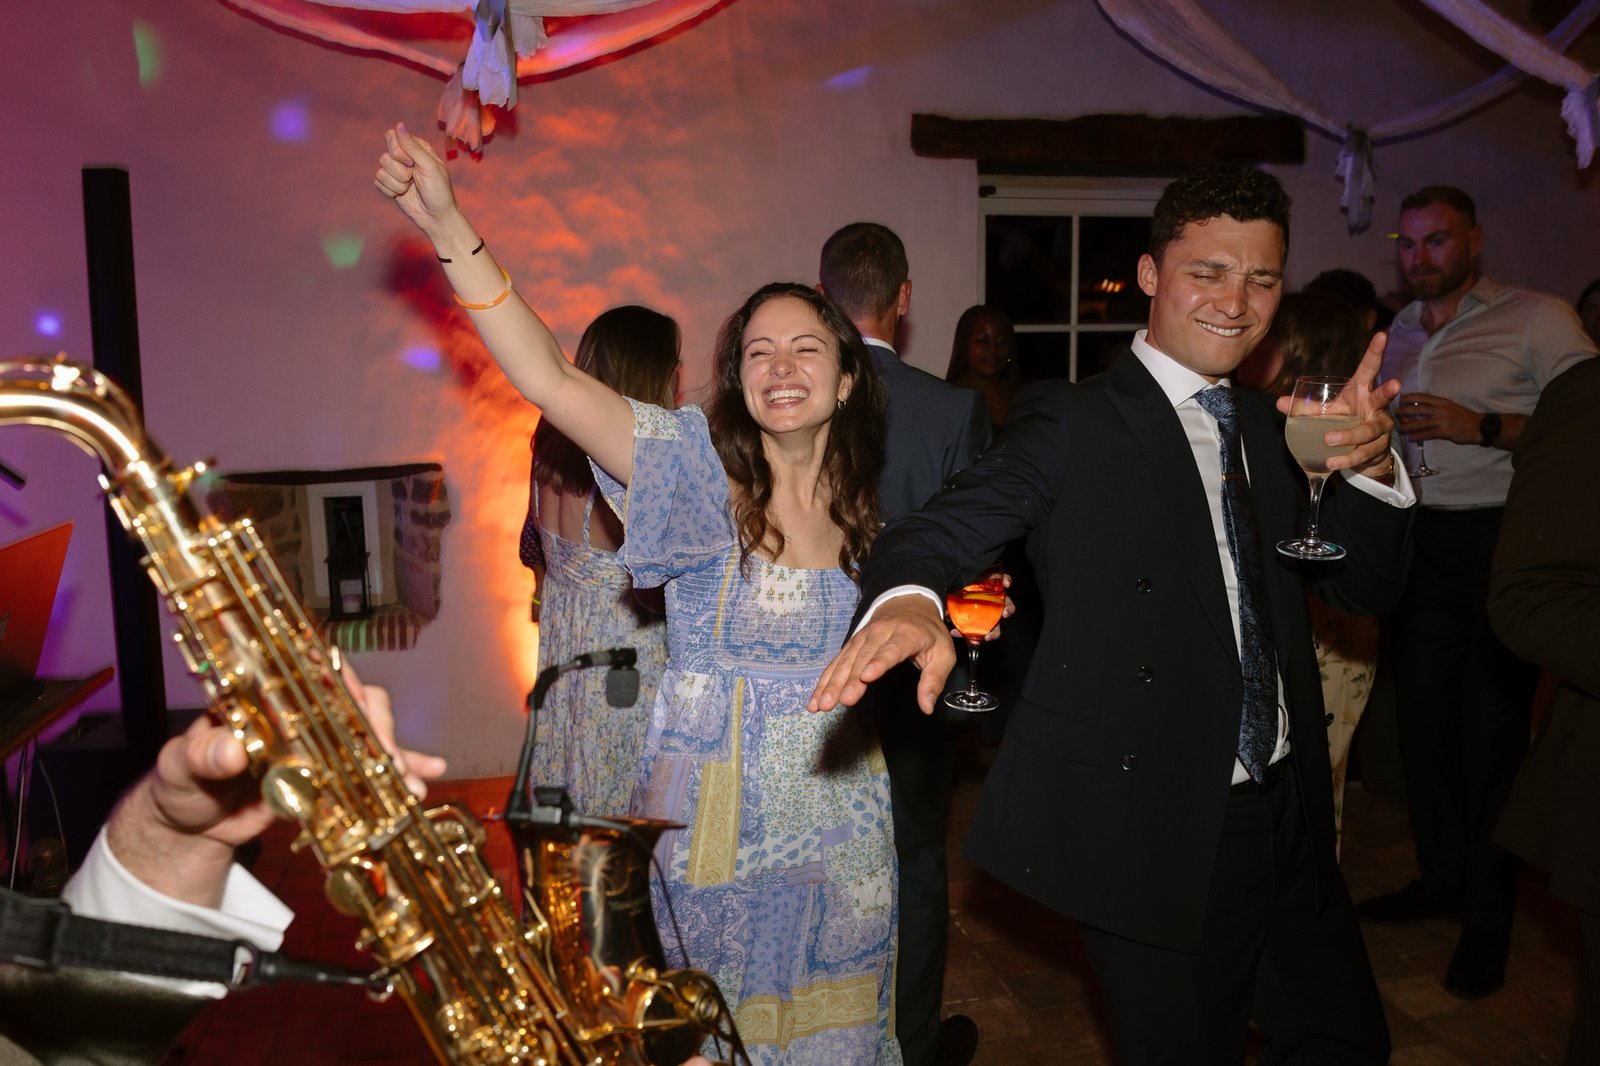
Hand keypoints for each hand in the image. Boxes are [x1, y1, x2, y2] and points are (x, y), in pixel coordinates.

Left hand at [105, 664, 445, 907]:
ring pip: (370, 733)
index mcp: (265, 694)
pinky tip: (427, 775)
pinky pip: (372, 767)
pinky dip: (402, 768)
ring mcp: (320, 742)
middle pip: (353, 702)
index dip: (341, 683)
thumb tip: (228, 748)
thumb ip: (201, 755)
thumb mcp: (181, 768)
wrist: (191, 825)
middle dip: (377, 731)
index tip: (359, 705)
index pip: (311, 671)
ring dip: (395, 756)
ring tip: (408, 786)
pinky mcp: (331, 773)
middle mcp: (301, 711)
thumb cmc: (180, 784)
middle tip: (387, 762)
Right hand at [374, 122, 464, 236]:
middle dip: (397, 169)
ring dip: (397, 182)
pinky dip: (391, 191)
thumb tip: (399, 124)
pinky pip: (378, 181)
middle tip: (412, 177)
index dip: (397, 149)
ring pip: (381, 168)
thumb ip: (412, 146)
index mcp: (417, 148)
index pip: (393, 136)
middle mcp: (405, 157)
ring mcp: (396, 172)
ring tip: (410, 188)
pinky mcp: (390, 185)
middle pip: (385, 153)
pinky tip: (403, 194)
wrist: (436, 217)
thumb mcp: (430, 166)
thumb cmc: (439, 191)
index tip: (410, 162)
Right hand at [810, 592, 955, 714]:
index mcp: (907, 634)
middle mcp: (880, 633)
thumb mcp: (943, 654)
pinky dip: (825, 680)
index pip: (892, 650)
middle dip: (849, 680)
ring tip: (823, 704)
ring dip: (832, 683)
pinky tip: (816, 698)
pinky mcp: (852, 644)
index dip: (878, 662)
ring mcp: (863, 637)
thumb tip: (927, 707)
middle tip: (841, 701)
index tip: (866, 677)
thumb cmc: (928, 633)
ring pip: (846, 661)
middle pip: (863, 658)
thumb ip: (934, 681)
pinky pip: (837, 662)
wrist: (909, 602)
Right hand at [948, 570, 1014, 642]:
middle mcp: (989, 604)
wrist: (959, 566)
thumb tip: (943, 616)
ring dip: (1008, 608)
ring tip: (1005, 613)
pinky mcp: (997, 577)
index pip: (985, 628)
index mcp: (980, 612)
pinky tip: (1006, 583)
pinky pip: (1005, 580)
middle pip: (996, 619)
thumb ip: (949, 610)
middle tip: (990, 635)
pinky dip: (1006, 581)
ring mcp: (995, 592)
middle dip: (995, 630)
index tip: (982, 639)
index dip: (984, 635)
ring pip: (1006, 602)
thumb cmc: (955, 586)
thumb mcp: (951, 600)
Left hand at [1275, 330, 1399, 472]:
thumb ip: (1304, 408)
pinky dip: (1347, 458)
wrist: (1362, 453)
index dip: (1376, 352)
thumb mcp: (1325, 413)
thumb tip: (1279, 402)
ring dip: (1349, 436)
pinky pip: (1364, 453)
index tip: (1382, 335)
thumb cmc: (1344, 422)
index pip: (1369, 369)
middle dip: (1388, 390)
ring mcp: (1380, 427)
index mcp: (1361, 392)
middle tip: (1395, 383)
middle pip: (1384, 396)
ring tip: (1329, 441)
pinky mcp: (1379, 448)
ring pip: (1369, 430)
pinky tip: (1332, 463)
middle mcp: (1375, 406)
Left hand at [1394, 391, 1479, 444]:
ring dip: (1408, 426)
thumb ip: (1436, 405)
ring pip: (1420, 423)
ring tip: (1400, 428)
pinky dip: (1418, 436)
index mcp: (1442, 401)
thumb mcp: (1449, 406)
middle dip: (1404, 411)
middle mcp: (1440, 409)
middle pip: (1418, 409)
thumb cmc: (1462, 416)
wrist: (1478, 426)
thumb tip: (1420, 405)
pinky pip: (1427, 434)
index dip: (1409, 397)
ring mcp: (1442, 421)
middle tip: (1396, 414)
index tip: (1400, 399)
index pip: (1422, 396)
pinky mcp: (1444, 432)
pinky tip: (1411, 438)